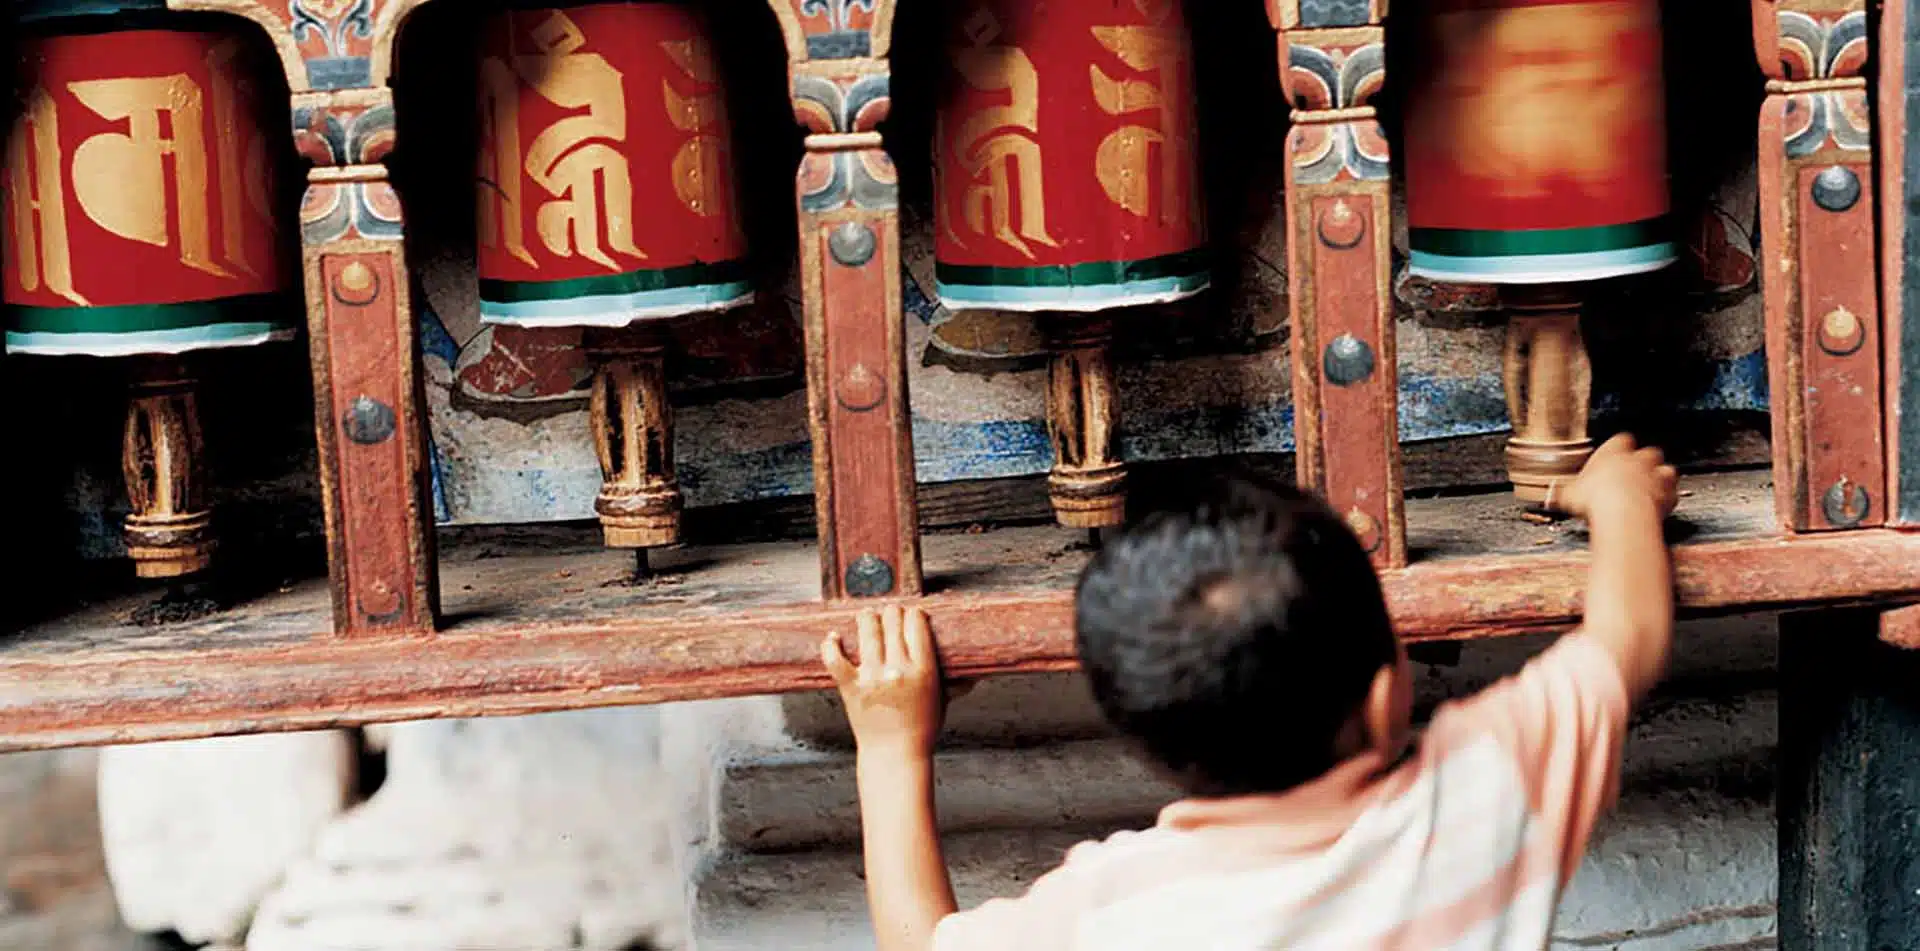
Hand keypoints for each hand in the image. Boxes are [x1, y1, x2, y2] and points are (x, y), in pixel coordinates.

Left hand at [823, 604, 945, 757]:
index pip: (916, 623)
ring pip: (867, 629)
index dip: (914, 613)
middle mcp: (897, 669)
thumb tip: (974, 673)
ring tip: (867, 617)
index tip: (912, 614)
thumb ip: (955, 683)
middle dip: (892, 613)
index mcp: (923, 670)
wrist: (894, 756)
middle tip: (891, 614)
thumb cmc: (920, 730)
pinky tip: (834, 637)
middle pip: (892, 620)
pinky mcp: (851, 687)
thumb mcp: (942, 702)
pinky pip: (835, 658)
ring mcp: (872, 677)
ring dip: (867, 618)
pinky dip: (831, 645)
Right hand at [1551, 433, 1678, 519]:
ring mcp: (1655, 476)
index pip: (1621, 440)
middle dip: (1643, 462)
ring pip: (1666, 469)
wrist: (1623, 513)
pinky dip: (1668, 497)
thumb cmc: (1596, 499)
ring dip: (1659, 477)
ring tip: (1649, 488)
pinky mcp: (1668, 494)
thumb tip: (1556, 496)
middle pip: (1648, 452)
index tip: (1612, 457)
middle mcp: (1637, 459)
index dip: (1618, 449)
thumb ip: (1567, 492)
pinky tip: (1659, 506)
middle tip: (1631, 475)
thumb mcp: (1569, 494)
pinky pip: (1673, 492)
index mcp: (1613, 451)